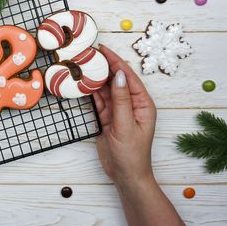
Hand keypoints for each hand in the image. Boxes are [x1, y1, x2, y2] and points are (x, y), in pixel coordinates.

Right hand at [93, 45, 156, 187]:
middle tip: (90, 53)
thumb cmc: (132, 154)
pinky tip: (84, 82)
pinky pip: (99, 100)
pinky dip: (91, 91)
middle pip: (117, 80)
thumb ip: (121, 100)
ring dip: (96, 78)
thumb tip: (118, 75)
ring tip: (84, 64)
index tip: (103, 49)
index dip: (116, 62)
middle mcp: (132, 104)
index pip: (128, 77)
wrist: (125, 175)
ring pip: (107, 89)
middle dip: (104, 66)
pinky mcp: (108, 118)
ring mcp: (119, 111)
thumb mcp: (126, 125)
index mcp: (143, 104)